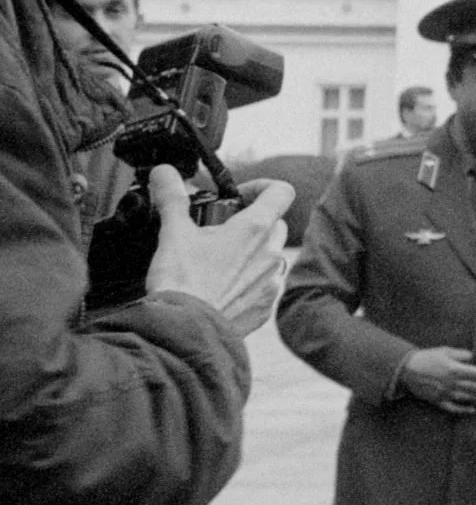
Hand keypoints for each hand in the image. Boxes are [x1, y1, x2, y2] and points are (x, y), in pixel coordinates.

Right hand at [145, 169, 291, 332]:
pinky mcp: (266, 306)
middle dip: (253, 222)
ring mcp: (272, 281)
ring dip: (252, 254)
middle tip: (222, 232)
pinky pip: (266, 286)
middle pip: (276, 224)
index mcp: (255, 228)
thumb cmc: (182, 282)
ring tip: (219, 262)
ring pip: (272, 256)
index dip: (262, 187)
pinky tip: (223, 288)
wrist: (185, 331)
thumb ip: (172, 198)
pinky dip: (250, 282)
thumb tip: (164, 173)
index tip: (240, 196)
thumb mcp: (173, 233)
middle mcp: (272, 253)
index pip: (281, 191)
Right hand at [400, 346, 475, 414]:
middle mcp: (451, 383)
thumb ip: (462, 355)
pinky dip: (464, 410)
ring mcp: (444, 394)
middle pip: (474, 387)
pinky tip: (473, 410)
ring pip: (467, 397)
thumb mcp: (446, 351)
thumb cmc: (428, 357)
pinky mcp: (438, 401)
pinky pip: (453, 408)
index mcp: (454, 369)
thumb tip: (475, 358)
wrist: (407, 369)